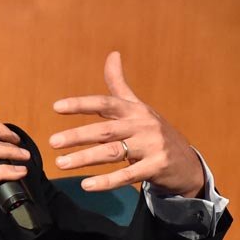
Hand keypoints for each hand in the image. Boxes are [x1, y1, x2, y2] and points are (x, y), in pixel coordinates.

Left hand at [49, 51, 205, 195]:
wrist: (187, 163)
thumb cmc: (155, 133)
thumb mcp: (139, 108)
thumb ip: (120, 84)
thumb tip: (113, 54)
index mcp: (135, 110)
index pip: (105, 103)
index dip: (81, 104)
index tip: (56, 107)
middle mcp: (143, 126)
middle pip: (105, 130)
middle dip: (77, 135)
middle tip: (52, 142)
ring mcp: (151, 147)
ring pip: (113, 152)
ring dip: (85, 158)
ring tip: (61, 164)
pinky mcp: (156, 167)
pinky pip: (127, 176)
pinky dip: (106, 181)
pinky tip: (86, 185)